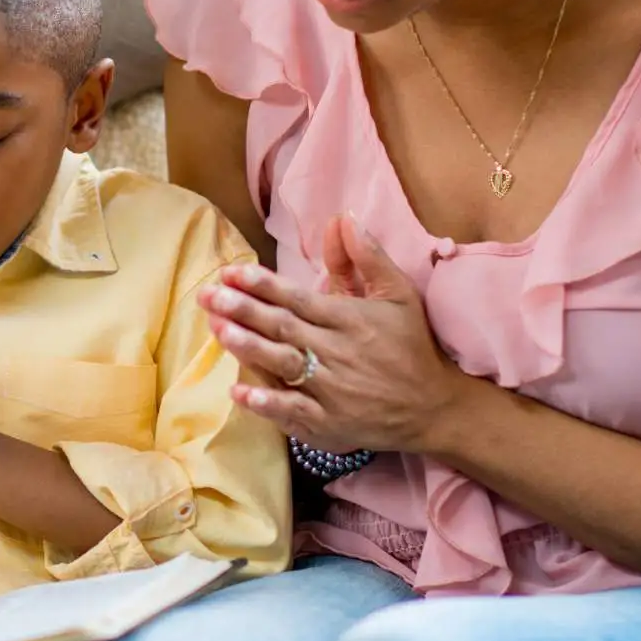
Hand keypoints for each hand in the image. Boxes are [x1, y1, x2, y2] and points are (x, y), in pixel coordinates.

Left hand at [205, 214, 465, 454]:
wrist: (432, 408)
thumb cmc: (411, 346)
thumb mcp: (399, 295)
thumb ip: (367, 257)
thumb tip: (344, 217)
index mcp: (350, 320)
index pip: (299, 298)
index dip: (264, 285)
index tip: (232, 272)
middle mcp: (337, 352)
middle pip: (284, 328)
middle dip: (244, 310)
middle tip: (208, 296)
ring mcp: (332, 390)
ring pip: (283, 364)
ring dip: (248, 347)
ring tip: (217, 329)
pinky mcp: (329, 423)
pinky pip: (294, 412)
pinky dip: (267, 404)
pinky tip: (239, 392)